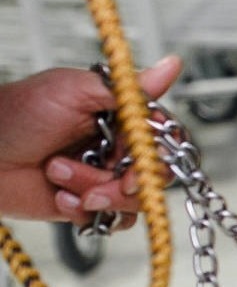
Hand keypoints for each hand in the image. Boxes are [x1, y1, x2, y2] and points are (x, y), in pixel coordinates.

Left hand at [0, 56, 182, 228]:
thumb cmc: (12, 116)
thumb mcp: (71, 90)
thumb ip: (126, 87)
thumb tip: (170, 65)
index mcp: (119, 117)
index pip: (164, 137)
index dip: (158, 152)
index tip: (140, 158)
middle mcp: (115, 147)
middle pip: (155, 174)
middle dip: (129, 180)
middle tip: (108, 177)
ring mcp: (102, 177)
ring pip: (135, 201)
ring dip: (98, 192)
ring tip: (61, 176)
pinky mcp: (87, 203)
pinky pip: (111, 220)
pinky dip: (85, 211)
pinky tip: (60, 195)